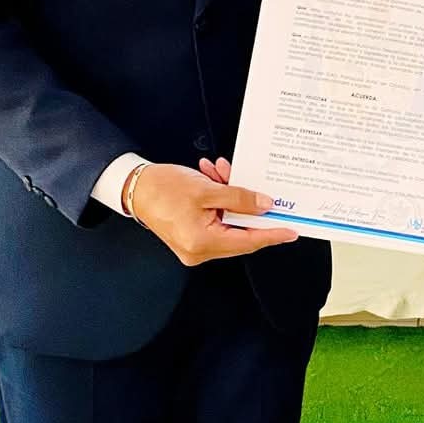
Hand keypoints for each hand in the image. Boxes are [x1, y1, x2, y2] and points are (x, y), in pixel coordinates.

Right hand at [129, 161, 295, 265]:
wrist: (132, 186)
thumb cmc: (161, 188)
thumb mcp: (206, 189)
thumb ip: (239, 198)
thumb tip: (265, 206)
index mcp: (202, 243)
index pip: (248, 242)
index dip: (272, 234)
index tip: (291, 230)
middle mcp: (199, 250)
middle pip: (239, 232)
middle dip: (247, 205)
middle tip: (258, 187)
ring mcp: (194, 244)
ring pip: (227, 221)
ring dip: (230, 197)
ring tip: (222, 172)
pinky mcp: (191, 234)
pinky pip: (215, 219)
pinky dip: (218, 200)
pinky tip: (213, 177)